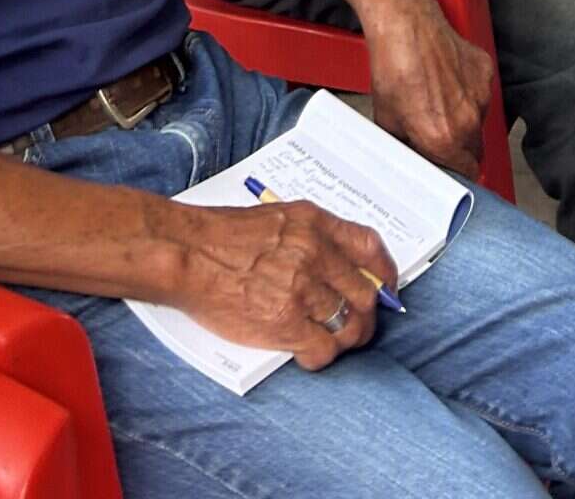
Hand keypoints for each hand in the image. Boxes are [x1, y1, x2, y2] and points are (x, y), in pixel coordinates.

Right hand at [170, 200, 393, 367]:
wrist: (188, 253)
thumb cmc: (224, 235)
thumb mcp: (279, 218)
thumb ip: (313, 236)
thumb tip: (341, 266)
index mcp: (315, 223)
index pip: (370, 246)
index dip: (385, 272)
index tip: (386, 288)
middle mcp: (315, 253)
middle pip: (365, 294)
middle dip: (367, 315)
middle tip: (356, 325)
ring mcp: (301, 289)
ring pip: (349, 325)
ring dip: (345, 340)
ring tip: (333, 343)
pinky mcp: (284, 323)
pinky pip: (322, 350)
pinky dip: (321, 358)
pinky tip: (308, 355)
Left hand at [365, 0, 492, 179]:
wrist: (404, 24)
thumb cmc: (392, 68)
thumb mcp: (387, 121)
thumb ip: (405, 149)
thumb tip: (410, 162)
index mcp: (443, 139)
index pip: (466, 174)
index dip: (455, 175)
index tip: (446, 171)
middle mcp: (468, 121)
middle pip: (475, 151)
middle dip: (458, 151)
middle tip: (437, 138)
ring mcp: (480, 95)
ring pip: (478, 122)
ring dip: (463, 121)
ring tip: (438, 102)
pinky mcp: (485, 72)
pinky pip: (482, 95)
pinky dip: (468, 94)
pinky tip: (446, 82)